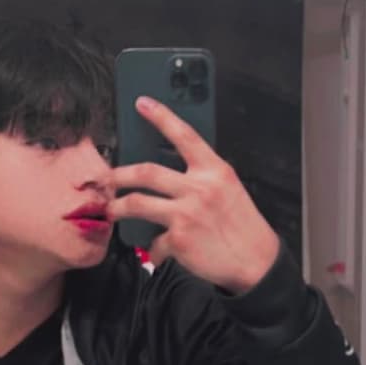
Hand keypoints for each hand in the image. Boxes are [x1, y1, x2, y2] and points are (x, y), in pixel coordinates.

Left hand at [107, 96, 279, 294]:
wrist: (256, 261)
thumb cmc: (242, 226)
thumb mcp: (229, 190)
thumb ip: (203, 178)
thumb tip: (171, 177)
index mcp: (215, 171)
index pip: (184, 135)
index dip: (161, 116)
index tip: (142, 103)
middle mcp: (199, 188)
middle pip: (147, 172)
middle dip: (120, 175)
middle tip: (109, 178)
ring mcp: (187, 213)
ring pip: (137, 203)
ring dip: (118, 207)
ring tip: (112, 210)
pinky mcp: (179, 239)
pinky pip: (154, 242)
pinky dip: (153, 249)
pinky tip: (157, 252)